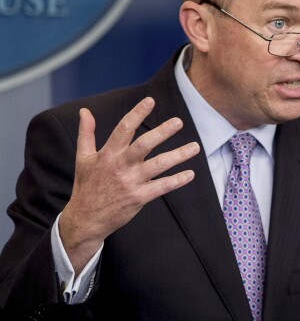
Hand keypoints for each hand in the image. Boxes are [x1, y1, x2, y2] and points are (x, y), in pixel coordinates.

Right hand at [58, 97, 199, 274]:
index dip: (137, 114)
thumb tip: (85, 111)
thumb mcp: (83, 158)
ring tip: (195, 147)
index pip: (123, 129)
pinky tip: (190, 173)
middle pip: (144, 145)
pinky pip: (161, 187)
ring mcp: (130, 182)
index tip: (150, 101)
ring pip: (158, 165)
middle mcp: (119, 166)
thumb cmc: (86, 186)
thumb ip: (86, 133)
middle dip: (162, 132)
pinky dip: (177, 180)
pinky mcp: (138, 198)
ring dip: (178, 155)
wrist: (85, 219)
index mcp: (107, 154)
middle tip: (179, 121)